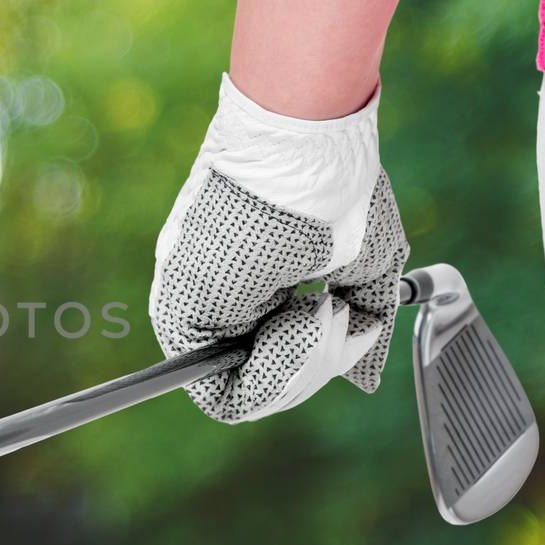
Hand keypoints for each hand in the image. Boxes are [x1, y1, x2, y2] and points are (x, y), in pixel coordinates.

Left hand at [149, 75, 408, 423]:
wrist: (303, 150)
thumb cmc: (336, 192)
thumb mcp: (363, 265)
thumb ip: (362, 322)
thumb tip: (361, 377)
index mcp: (251, 288)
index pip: (275, 359)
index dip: (317, 361)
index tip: (346, 323)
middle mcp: (218, 303)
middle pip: (263, 383)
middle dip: (317, 365)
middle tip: (340, 316)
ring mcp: (196, 312)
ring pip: (245, 394)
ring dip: (302, 368)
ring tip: (324, 311)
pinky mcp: (181, 321)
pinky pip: (226, 394)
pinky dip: (277, 375)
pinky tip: (305, 318)